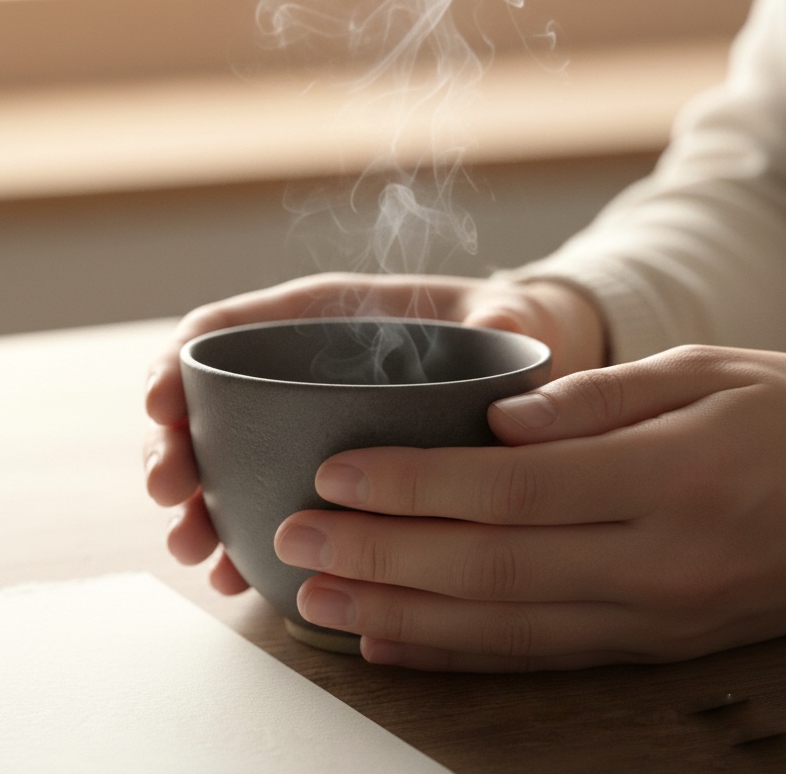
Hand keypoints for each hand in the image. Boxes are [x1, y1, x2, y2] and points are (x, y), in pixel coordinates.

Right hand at [144, 272, 605, 592]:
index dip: (177, 364)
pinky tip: (235, 578)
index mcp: (313, 318)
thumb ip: (501, 318)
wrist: (519, 376)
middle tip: (170, 492)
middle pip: (204, 408)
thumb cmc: (497, 328)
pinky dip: (240, 544)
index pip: (222, 331)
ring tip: (194, 550)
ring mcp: (299, 432)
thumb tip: (503, 328)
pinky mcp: (318, 480)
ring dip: (196, 509)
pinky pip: (261, 511)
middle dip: (174, 449)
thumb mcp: (504, 314)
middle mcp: (292, 376)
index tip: (161, 404)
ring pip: (221, 468)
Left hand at [273, 345, 785, 670]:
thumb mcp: (704, 375)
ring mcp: (652, 620)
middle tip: (295, 536)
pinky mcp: (647, 645)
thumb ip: (598, 398)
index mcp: (667, 481)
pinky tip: (390, 639)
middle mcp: (655, 565)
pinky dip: (455, 653)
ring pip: (501, 627)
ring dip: (398, 612)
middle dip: (379, 553)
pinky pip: (537, 656)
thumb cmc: (779, 418)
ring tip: (318, 593)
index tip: (336, 472)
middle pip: (488, 567)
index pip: (510, 489)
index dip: (413, 484)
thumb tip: (498, 418)